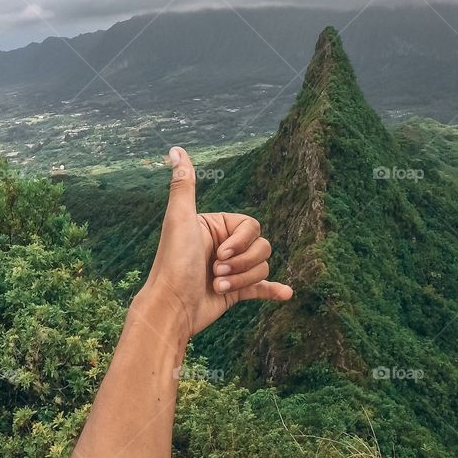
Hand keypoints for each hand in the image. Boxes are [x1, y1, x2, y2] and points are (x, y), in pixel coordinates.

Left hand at [138, 147, 291, 339]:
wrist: (171, 308)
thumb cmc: (173, 262)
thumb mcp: (180, 219)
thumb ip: (184, 184)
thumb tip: (175, 149)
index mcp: (215, 227)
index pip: (251, 226)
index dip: (241, 242)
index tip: (219, 253)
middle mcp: (223, 246)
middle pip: (261, 246)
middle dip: (242, 263)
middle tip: (215, 271)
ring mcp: (231, 270)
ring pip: (262, 267)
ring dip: (242, 279)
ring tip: (217, 286)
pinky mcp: (235, 292)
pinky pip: (262, 288)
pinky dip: (273, 290)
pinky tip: (286, 293)